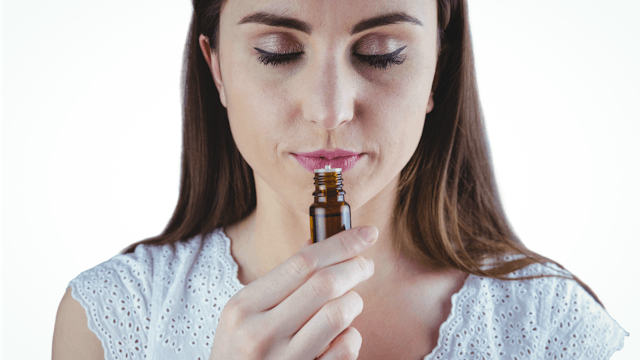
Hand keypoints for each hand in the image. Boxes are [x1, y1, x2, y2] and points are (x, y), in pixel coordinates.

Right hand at [208, 225, 377, 359]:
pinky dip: (352, 336)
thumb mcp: (246, 313)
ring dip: (354, 302)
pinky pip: (344, 349)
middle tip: (365, 265)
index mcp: (244, 306)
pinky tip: (342, 335)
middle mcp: (260, 333)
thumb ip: (281, 280)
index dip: (341, 244)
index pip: (302, 263)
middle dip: (355, 268)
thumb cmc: (241, 350)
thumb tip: (317, 244)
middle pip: (324, 285)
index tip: (367, 234)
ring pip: (339, 316)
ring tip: (351, 301)